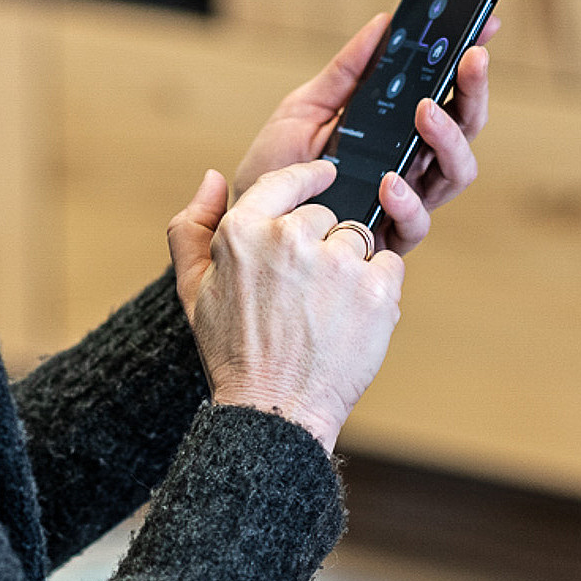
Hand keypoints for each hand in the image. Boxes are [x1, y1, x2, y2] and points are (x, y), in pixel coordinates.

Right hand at [169, 161, 405, 453]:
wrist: (274, 407)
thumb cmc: (232, 348)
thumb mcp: (192, 286)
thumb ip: (193, 224)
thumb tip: (214, 177)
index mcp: (242, 231)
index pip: (285, 181)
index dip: (310, 175)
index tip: (327, 173)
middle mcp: (289, 238)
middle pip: (325, 215)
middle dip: (320, 243)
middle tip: (304, 289)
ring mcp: (335, 263)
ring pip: (358, 239)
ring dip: (350, 265)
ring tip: (326, 307)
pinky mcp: (375, 290)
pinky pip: (388, 266)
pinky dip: (377, 286)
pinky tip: (350, 316)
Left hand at [233, 13, 499, 255]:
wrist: (249, 213)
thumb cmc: (278, 164)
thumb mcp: (306, 107)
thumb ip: (346, 72)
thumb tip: (382, 24)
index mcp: (397, 130)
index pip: (446, 95)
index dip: (469, 65)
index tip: (483, 28)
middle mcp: (410, 163)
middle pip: (465, 129)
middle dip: (473, 91)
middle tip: (467, 60)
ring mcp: (404, 200)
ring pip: (456, 172)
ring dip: (449, 139)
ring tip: (426, 113)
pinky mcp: (386, 236)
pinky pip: (417, 222)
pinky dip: (408, 201)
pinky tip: (391, 181)